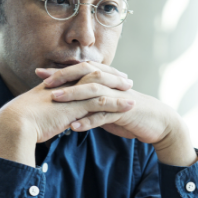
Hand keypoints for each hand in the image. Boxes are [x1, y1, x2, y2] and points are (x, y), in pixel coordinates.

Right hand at [0, 62, 134, 166]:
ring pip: (101, 84)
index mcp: (57, 83)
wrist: (14, 125)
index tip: (108, 75)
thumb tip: (61, 118)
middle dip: (111, 74)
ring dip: (118, 86)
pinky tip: (130, 106)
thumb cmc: (23, 123)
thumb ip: (53, 112)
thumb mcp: (41, 113)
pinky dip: (117, 103)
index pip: (80, 72)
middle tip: (125, 78)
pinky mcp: (75, 106)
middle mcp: (65, 84)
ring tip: (132, 89)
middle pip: (93, 72)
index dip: (95, 72)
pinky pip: (101, 102)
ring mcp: (71, 94)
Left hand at [39, 64, 197, 166]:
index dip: (61, 71)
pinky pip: (105, 116)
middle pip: (86, 74)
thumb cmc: (129, 113)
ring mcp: (119, 98)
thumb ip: (90, 102)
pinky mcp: (125, 112)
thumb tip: (68, 102)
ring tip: (55, 100)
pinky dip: (89, 121)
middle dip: (65, 77)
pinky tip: (74, 127)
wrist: (157, 123)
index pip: (81, 70)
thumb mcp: (108, 105)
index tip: (39, 73)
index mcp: (107, 81)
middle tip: (44, 83)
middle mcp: (112, 85)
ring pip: (94, 92)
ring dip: (73, 96)